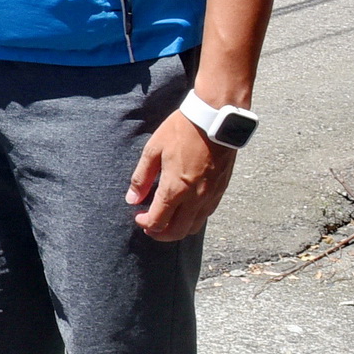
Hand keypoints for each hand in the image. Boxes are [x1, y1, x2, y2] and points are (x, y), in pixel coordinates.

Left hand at [127, 113, 234, 240]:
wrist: (216, 120)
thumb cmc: (181, 131)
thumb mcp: (153, 150)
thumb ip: (141, 177)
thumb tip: (132, 199)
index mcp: (175, 189)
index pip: (158, 222)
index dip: (145, 224)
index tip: (138, 217)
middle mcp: (195, 198)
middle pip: (177, 232)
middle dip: (160, 233)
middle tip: (149, 225)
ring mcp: (210, 196)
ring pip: (193, 227)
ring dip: (177, 229)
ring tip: (166, 219)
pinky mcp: (221, 191)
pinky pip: (206, 215)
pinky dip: (193, 219)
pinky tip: (184, 208)